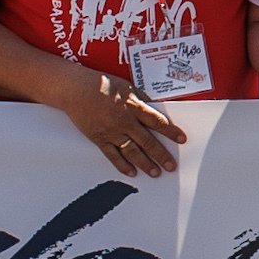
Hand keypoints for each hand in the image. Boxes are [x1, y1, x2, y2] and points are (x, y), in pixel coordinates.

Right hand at [54, 63, 186, 177]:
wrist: (76, 89)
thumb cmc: (102, 84)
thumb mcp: (128, 86)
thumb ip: (142, 100)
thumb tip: (156, 109)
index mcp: (134, 106)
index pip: (157, 122)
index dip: (171, 132)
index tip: (182, 140)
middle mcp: (125, 121)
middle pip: (147, 141)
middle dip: (161, 155)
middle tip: (171, 166)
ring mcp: (112, 132)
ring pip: (132, 151)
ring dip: (145, 164)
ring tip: (155, 173)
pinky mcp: (99, 139)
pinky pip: (113, 155)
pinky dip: (123, 165)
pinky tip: (131, 172)